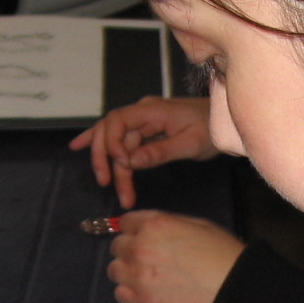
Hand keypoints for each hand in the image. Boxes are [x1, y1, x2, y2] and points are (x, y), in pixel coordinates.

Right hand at [69, 97, 214, 208]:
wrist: (224, 120)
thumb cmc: (212, 129)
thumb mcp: (190, 144)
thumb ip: (160, 152)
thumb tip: (130, 162)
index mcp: (152, 111)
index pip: (118, 122)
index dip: (112, 144)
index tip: (121, 165)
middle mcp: (142, 112)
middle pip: (111, 132)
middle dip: (104, 158)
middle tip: (106, 183)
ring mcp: (143, 120)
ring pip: (117, 142)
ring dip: (114, 166)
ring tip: (117, 191)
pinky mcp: (146, 129)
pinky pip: (120, 137)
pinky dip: (103, 145)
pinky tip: (79, 146)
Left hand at [108, 211, 245, 302]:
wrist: (232, 285)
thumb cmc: (220, 251)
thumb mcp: (194, 223)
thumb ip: (164, 223)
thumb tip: (148, 228)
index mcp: (153, 225)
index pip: (125, 223)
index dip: (134, 229)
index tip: (141, 237)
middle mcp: (140, 247)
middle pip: (117, 247)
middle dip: (129, 250)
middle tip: (147, 258)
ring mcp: (138, 276)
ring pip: (114, 271)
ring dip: (126, 271)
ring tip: (145, 276)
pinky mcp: (143, 301)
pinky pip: (120, 294)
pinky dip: (129, 292)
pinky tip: (144, 291)